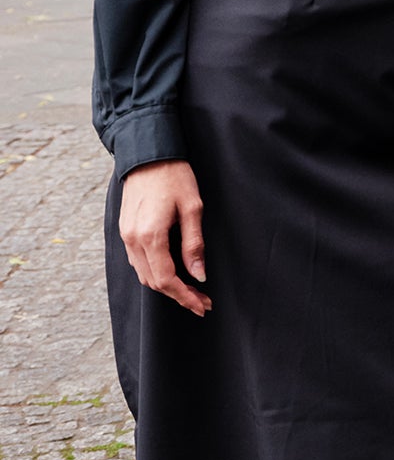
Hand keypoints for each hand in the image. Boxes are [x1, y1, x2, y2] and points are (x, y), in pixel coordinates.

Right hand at [118, 160, 211, 316]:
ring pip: (144, 274)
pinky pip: (138, 261)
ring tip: (191, 290)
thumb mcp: (193, 208)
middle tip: (202, 301)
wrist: (148, 154)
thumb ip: (193, 245)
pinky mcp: (125, 230)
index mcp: (150, 236)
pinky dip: (155, 272)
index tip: (203, 305)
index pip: (166, 280)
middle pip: (153, 282)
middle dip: (179, 295)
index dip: (185, 297)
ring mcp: (125, 235)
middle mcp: (132, 240)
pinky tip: (173, 272)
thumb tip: (198, 275)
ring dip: (167, 286)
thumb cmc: (174, 177)